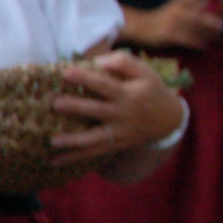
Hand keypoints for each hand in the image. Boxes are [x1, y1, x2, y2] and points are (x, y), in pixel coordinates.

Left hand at [51, 51, 187, 164]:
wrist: (170, 120)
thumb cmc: (153, 90)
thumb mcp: (145, 72)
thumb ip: (124, 62)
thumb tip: (98, 61)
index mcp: (130, 94)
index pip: (105, 85)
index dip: (86, 78)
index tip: (65, 72)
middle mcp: (124, 114)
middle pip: (97, 111)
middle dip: (76, 107)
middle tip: (55, 103)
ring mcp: (119, 132)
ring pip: (94, 138)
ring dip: (73, 141)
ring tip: (52, 140)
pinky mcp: (116, 144)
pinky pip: (94, 152)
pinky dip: (75, 157)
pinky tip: (55, 161)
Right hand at [123, 0, 222, 49]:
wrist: (140, 26)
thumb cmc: (161, 17)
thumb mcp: (175, 5)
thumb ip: (190, 3)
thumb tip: (208, 3)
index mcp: (181, 2)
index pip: (202, 1)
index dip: (215, 9)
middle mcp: (179, 10)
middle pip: (203, 17)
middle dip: (215, 24)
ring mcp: (175, 23)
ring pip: (197, 30)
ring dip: (209, 36)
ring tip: (217, 39)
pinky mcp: (170, 35)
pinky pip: (189, 40)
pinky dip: (198, 44)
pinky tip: (204, 47)